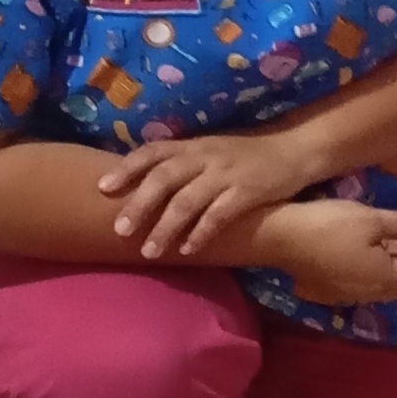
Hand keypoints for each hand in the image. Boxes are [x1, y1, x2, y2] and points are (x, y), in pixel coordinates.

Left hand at [100, 120, 310, 262]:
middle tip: (119, 230)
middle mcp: (205, 156)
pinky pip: (219, 215)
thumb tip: (142, 183)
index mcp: (193, 145)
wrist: (294, 150)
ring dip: (166, 227)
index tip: (102, 188)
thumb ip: (182, 163)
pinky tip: (189, 250)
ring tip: (150, 251)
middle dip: (139, 205)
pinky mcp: (248, 192)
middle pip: (164, 179)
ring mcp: (226, 174)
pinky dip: (201, 233)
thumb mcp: (211, 149)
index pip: (152, 152)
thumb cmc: (247, 155)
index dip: (126, 169)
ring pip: (187, 200)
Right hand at [262, 198, 396, 306]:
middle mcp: (376, 294)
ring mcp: (355, 293)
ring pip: (391, 279)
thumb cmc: (329, 226)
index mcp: (390, 281)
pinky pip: (371, 278)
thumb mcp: (373, 219)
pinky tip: (385, 242)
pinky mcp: (338, 287)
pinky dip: (384, 262)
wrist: (278, 238)